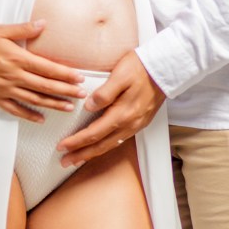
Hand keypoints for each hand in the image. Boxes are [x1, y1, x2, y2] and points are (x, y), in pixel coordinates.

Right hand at [0, 21, 87, 121]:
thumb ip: (23, 29)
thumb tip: (44, 24)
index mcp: (16, 58)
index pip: (47, 68)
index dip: (65, 74)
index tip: (80, 78)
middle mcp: (13, 76)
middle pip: (45, 86)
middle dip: (65, 91)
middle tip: (82, 95)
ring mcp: (4, 90)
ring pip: (34, 99)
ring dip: (53, 104)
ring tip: (68, 108)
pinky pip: (15, 109)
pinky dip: (29, 115)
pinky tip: (41, 119)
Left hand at [57, 51, 165, 165]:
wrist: (165, 68)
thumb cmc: (141, 67)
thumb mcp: (120, 74)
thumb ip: (104, 93)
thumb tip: (88, 106)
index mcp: (122, 113)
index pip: (94, 133)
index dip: (77, 141)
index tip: (62, 146)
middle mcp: (130, 124)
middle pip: (101, 145)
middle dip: (82, 154)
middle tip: (65, 161)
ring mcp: (136, 124)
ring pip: (111, 145)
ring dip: (93, 153)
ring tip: (78, 158)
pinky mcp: (140, 122)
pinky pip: (119, 140)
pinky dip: (106, 146)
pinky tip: (100, 146)